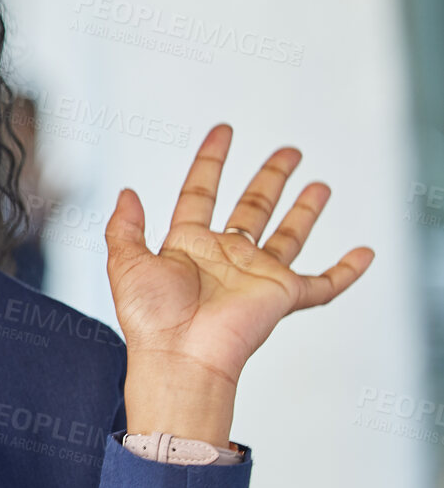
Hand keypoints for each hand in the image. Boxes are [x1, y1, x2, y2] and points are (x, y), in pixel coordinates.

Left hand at [103, 123, 373, 447]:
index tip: (223, 132)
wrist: (179, 355)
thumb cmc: (150, 318)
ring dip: (305, 210)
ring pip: (287, 234)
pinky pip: (323, 283)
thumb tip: (125, 193)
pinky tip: (364, 254)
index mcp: (188, 246)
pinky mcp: (282, 295)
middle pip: (253, 207)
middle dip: (270, 178)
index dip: (211, 161)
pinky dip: (346, 270)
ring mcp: (256, 275)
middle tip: (288, 152)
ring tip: (319, 185)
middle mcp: (225, 257)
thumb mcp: (125, 263)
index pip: (201, 193)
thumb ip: (124, 227)